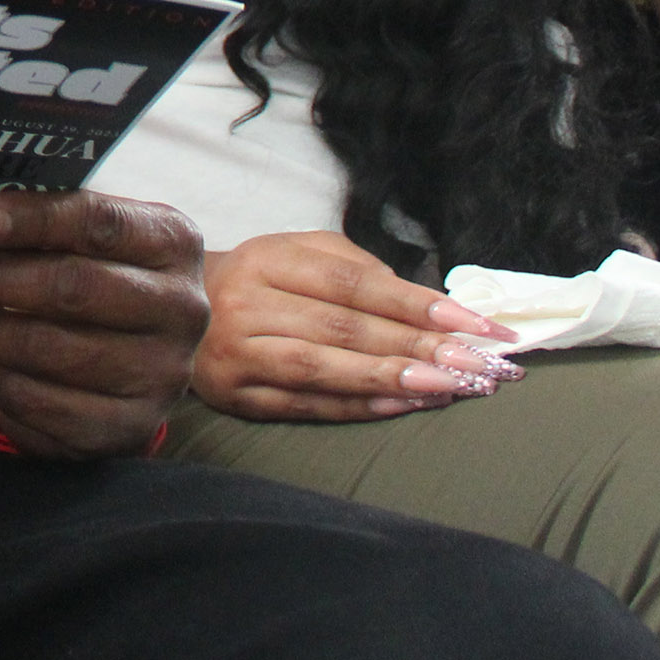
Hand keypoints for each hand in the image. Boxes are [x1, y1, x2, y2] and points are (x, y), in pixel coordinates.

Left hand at [0, 190, 208, 458]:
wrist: (140, 358)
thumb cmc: (101, 278)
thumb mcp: (86, 239)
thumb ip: (38, 228)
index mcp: (173, 242)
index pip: (99, 222)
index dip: (31, 220)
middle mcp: (182, 309)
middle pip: (73, 287)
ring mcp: (162, 374)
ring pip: (52, 349)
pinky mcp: (131, 427)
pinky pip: (44, 404)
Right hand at [189, 230, 524, 421]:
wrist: (179, 309)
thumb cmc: (260, 280)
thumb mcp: (299, 253)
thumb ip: (357, 268)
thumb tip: (426, 307)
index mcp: (269, 261)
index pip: (354, 283)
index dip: (417, 304)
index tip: (475, 322)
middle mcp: (248, 305)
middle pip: (345, 328)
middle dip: (420, 348)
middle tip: (481, 364)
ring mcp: (239, 354)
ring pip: (325, 369)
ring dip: (393, 380)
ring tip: (452, 388)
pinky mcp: (237, 396)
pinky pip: (307, 405)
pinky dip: (360, 407)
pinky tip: (405, 405)